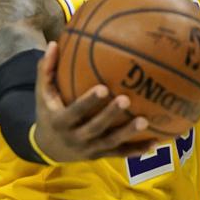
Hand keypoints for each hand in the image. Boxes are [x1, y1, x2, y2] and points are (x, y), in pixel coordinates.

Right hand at [32, 42, 159, 160]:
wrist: (48, 147)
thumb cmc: (48, 112)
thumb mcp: (42, 93)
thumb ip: (47, 69)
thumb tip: (54, 43)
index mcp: (60, 121)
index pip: (75, 111)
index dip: (88, 102)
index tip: (103, 88)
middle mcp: (75, 138)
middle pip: (95, 128)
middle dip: (110, 115)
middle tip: (126, 99)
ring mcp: (89, 149)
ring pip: (110, 143)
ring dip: (128, 134)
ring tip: (146, 121)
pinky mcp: (100, 156)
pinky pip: (120, 153)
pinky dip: (137, 149)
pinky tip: (156, 142)